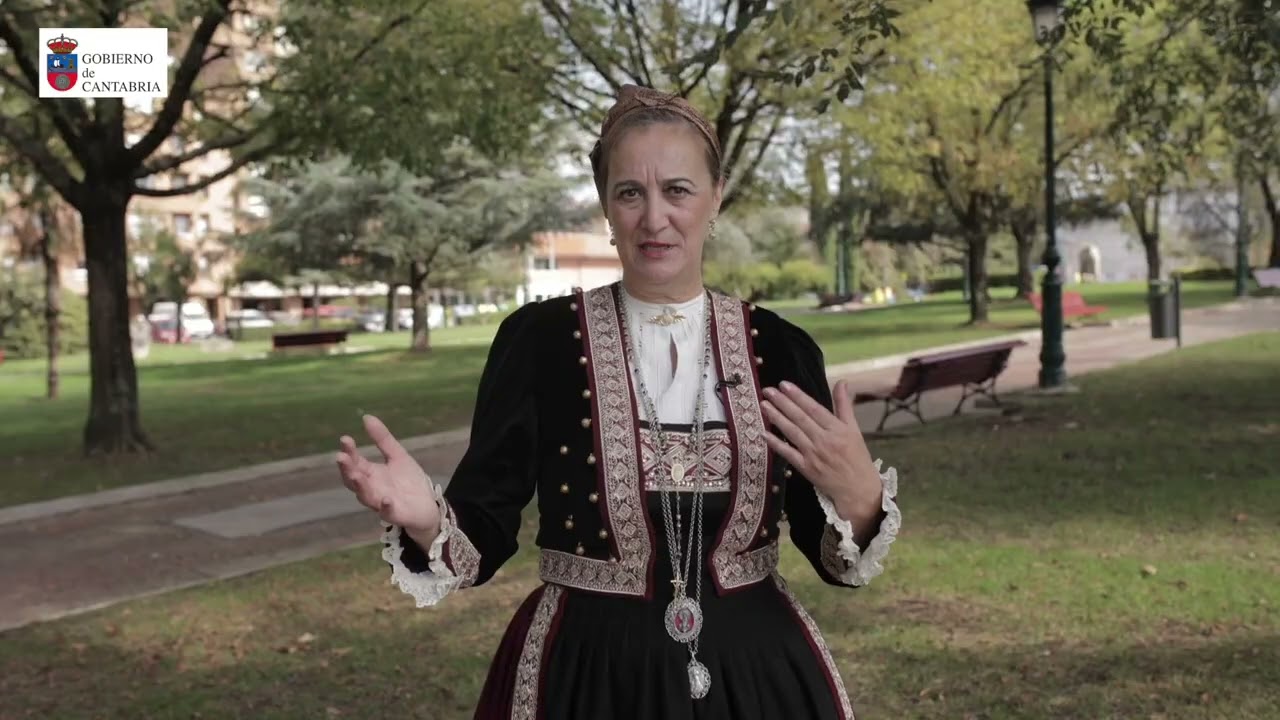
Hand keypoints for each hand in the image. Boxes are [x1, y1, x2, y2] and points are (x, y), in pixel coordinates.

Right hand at [336, 414, 440, 538]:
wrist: (428, 505)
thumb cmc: (409, 481)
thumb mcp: (397, 456)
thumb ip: (382, 439)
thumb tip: (366, 416)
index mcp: (370, 474)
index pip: (355, 462)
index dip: (348, 452)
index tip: (345, 439)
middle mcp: (371, 489)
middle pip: (353, 480)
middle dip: (347, 469)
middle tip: (340, 457)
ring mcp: (381, 503)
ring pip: (366, 496)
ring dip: (360, 487)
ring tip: (356, 475)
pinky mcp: (395, 514)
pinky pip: (387, 512)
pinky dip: (385, 507)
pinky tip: (386, 499)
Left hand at [760, 379, 882, 519]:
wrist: (858, 489)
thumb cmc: (857, 457)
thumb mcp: (854, 429)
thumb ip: (844, 405)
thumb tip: (842, 382)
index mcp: (837, 429)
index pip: (814, 409)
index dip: (798, 396)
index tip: (784, 384)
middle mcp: (824, 440)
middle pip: (800, 418)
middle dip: (782, 403)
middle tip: (767, 390)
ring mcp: (813, 455)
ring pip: (792, 433)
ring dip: (776, 418)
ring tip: (764, 405)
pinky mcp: (805, 468)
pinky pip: (788, 453)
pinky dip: (776, 443)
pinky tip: (764, 433)